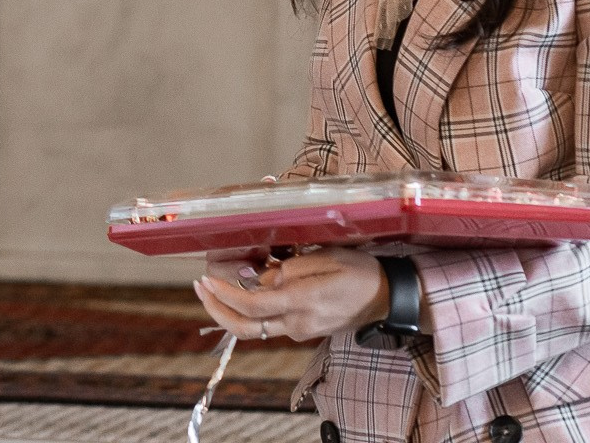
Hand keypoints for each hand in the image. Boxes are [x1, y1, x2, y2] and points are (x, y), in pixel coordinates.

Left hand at [193, 248, 391, 342]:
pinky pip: (270, 323)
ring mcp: (301, 330)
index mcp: (302, 303)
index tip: (206, 280)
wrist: (388, 298)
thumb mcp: (326, 259)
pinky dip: (251, 309)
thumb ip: (292, 270)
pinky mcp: (304, 329)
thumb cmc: (360, 272)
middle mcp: (298, 323)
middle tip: (200, 287)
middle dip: (217, 310)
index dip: (224, 295)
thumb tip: (265, 279)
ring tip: (214, 286)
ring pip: (255, 328)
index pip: (252, 305)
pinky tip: (244, 288)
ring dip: (230, 310)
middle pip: (246, 328)